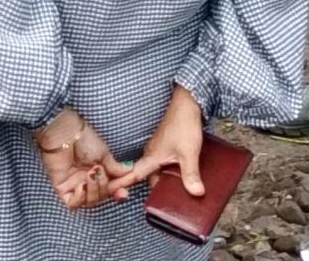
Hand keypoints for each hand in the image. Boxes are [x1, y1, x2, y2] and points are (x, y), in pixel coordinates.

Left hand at [33, 110, 123, 211]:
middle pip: (102, 196)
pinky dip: (81, 197)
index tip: (124, 191)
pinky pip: (74, 203)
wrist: (64, 133)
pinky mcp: (62, 188)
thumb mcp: (104, 154)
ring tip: (91, 173)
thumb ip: (115, 168)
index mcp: (98, 171)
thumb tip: (130, 173)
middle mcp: (87, 180)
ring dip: (94, 190)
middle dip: (105, 187)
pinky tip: (82, 184)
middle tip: (101, 172)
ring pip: (90, 201)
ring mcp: (75, 185)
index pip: (111, 187)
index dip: (118, 191)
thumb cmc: (83, 138)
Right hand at [113, 85, 206, 201]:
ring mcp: (159, 149)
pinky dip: (170, 172)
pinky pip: (164, 164)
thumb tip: (196, 193)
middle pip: (148, 176)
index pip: (134, 175)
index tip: (111, 192)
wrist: (187, 103)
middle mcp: (151, 153)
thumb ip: (191, 175)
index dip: (123, 184)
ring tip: (174, 195)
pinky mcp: (167, 145)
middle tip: (159, 205)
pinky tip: (182, 177)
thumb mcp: (188, 153)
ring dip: (163, 181)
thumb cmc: (183, 125)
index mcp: (151, 157)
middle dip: (152, 191)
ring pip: (157, 170)